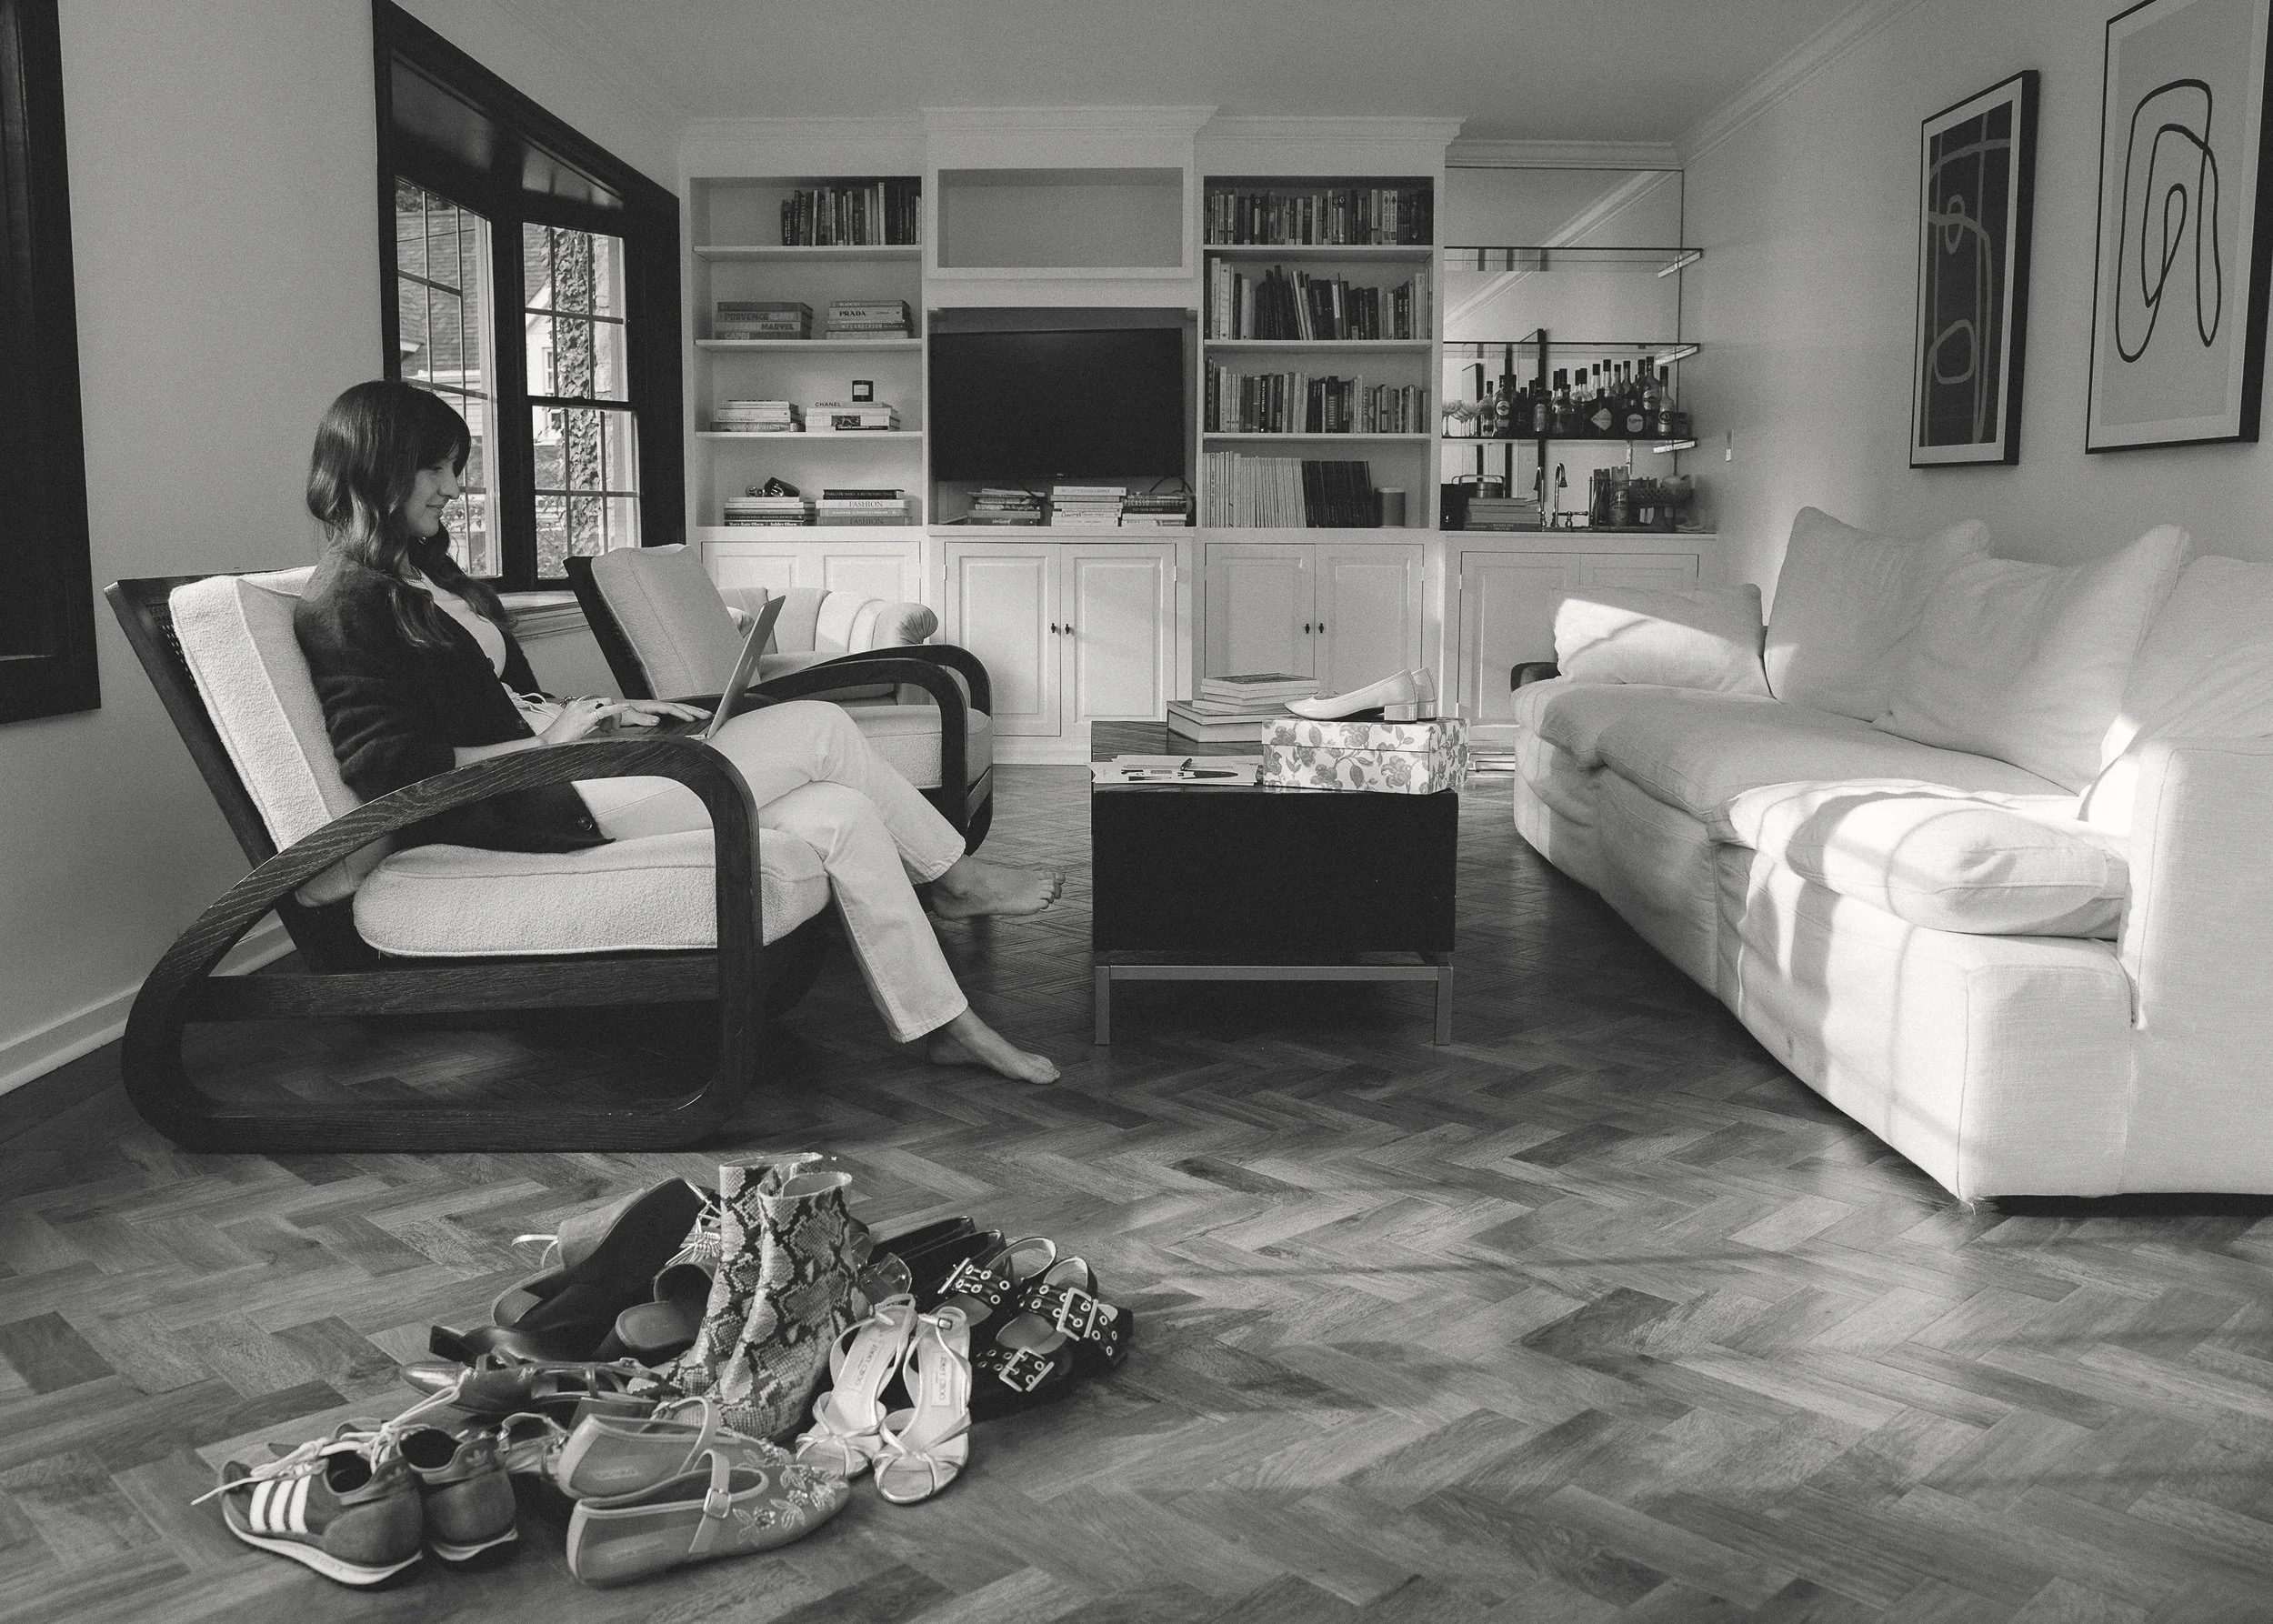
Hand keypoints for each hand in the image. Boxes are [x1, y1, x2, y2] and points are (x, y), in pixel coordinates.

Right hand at [534, 696, 706, 745]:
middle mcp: (614, 704)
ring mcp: (603, 706)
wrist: (547, 743)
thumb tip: (648, 743)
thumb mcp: (607, 740)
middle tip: (704, 715)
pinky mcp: (593, 712)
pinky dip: (637, 715)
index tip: (698, 718)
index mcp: (620, 711)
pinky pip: (619, 711)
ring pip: (641, 705)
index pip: (654, 709)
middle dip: (682, 709)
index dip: (677, 712)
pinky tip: (654, 720)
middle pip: (655, 704)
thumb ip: (625, 737)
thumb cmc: (574, 742)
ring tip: (687, 719)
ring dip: (665, 712)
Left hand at [606, 699, 709, 729]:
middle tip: (708, 714)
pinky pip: (672, 712)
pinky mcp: (653, 713)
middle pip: (679, 706)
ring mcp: (654, 708)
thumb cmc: (615, 713)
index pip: (671, 708)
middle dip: (694, 710)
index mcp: (650, 705)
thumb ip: (641, 718)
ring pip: (677, 708)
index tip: (693, 719)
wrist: (605, 710)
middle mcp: (654, 705)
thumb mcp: (626, 716)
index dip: (683, 714)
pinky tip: (687, 717)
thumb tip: (657, 720)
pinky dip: (683, 714)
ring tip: (704, 714)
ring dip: (691, 711)